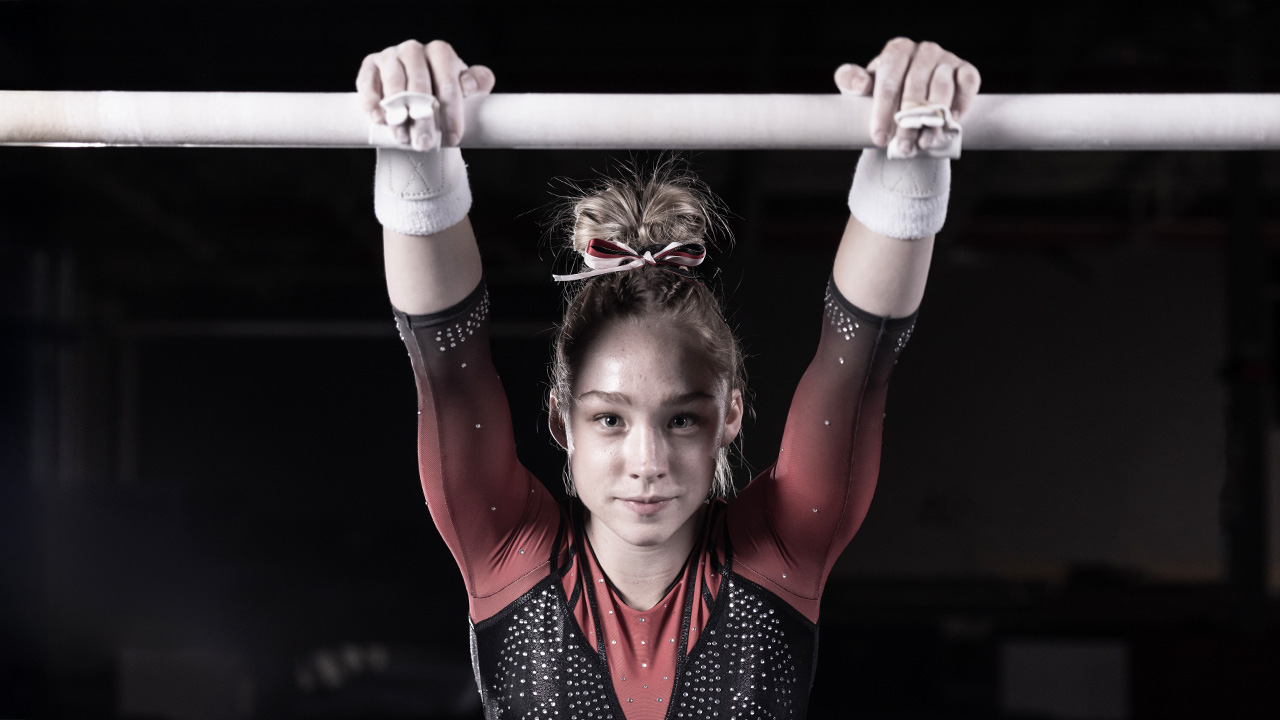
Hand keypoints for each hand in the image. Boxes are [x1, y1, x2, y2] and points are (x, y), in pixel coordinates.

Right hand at [356, 39, 495, 149]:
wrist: (416, 95)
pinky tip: (379, 120)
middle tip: (425, 143)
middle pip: (419, 85)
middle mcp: (414, 49)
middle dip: (423, 118)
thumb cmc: (444, 93)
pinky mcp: (370, 65)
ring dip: (397, 114)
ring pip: (394, 84)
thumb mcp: (467, 88)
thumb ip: (478, 82)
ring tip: (403, 138)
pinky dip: (372, 102)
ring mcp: (390, 56)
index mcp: (440, 52)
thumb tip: (468, 86)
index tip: (453, 138)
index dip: (451, 113)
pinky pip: (368, 82)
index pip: (448, 82)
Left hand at [834, 38, 979, 157]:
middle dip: (908, 123)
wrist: (910, 102)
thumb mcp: (860, 90)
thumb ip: (850, 81)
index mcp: (897, 51)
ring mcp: (946, 59)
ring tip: (924, 143)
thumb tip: (860, 84)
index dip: (883, 112)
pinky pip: (968, 83)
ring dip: (934, 119)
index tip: (878, 138)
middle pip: (915, 89)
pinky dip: (962, 102)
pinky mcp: (965, 70)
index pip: (889, 81)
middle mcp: (924, 51)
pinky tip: (951, 123)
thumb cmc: (882, 95)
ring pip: (942, 88)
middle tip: (902, 149)